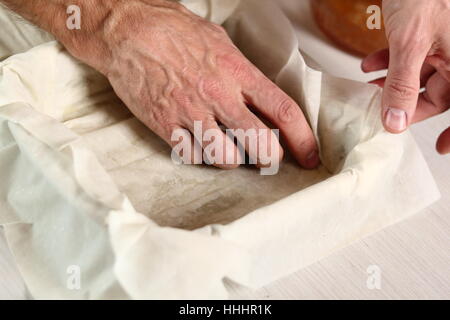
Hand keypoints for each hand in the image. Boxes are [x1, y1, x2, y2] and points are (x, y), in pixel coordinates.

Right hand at [57, 0, 319, 168]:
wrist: (126, 31)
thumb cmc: (172, 29)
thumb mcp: (219, 40)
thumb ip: (242, 71)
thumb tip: (259, 96)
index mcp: (237, 71)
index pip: (283, 110)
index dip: (302, 138)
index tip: (309, 155)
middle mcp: (219, 95)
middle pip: (261, 143)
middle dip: (272, 157)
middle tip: (270, 157)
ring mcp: (191, 113)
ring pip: (227, 158)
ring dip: (234, 159)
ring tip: (230, 148)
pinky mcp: (166, 126)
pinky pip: (193, 157)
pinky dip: (202, 157)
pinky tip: (201, 145)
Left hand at [361, 0, 449, 153]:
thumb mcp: (412, 43)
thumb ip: (403, 84)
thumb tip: (396, 121)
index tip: (441, 147)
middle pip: (440, 91)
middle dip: (407, 102)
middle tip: (383, 112)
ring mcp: (445, 42)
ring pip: (422, 74)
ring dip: (393, 83)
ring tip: (369, 88)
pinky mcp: (428, 32)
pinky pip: (413, 55)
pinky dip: (391, 62)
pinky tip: (370, 64)